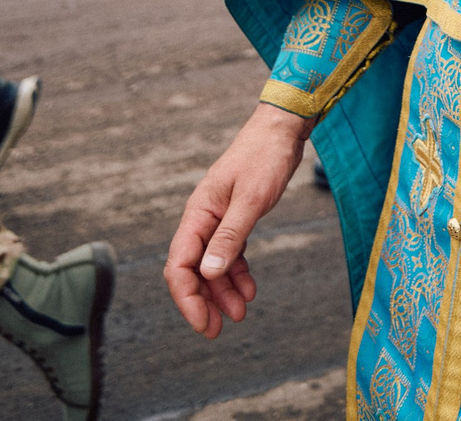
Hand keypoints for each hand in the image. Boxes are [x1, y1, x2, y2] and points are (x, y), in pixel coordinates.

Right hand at [165, 102, 310, 338]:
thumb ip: (230, 236)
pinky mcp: (235, 218)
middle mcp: (202, 219)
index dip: (187, 298)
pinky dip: (237, 274)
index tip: (203, 323)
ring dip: (222, 292)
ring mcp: (217, 219)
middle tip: (217, 330)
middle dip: (202, 302)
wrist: (282, 130)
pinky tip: (249, 290)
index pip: (179, 264)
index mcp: (198, 213)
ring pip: (211, 265)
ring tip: (240, 315)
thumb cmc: (265, 157)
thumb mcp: (252, 199)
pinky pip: (229, 253)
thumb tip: (209, 274)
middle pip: (191, 270)